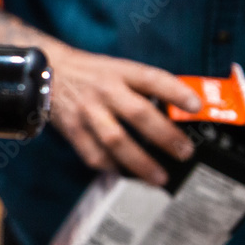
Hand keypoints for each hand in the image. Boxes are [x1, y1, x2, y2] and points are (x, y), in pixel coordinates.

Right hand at [45, 44, 201, 184]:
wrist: (47, 72)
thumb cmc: (90, 72)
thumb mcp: (117, 68)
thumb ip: (143, 86)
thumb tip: (178, 107)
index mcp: (120, 72)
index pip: (152, 79)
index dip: (176, 92)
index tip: (196, 107)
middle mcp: (104, 91)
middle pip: (138, 114)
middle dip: (165, 136)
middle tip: (184, 152)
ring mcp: (87, 111)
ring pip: (115, 140)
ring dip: (139, 162)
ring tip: (159, 177)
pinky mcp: (72, 129)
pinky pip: (92, 154)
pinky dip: (110, 167)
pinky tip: (124, 174)